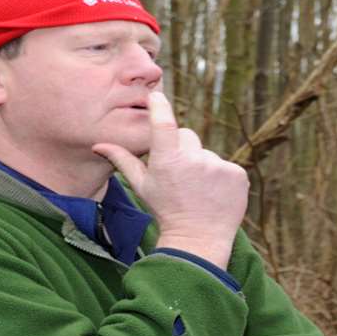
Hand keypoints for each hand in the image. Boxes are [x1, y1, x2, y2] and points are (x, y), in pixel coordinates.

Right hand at [93, 88, 247, 266]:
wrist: (198, 240)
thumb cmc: (166, 211)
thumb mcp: (142, 186)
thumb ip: (123, 161)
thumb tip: (99, 144)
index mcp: (167, 160)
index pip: (163, 121)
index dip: (159, 105)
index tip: (156, 95)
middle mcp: (194, 159)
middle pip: (187, 136)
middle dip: (182, 150)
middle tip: (181, 176)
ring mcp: (218, 166)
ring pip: (207, 154)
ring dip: (203, 166)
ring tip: (198, 191)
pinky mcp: (237, 174)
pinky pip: (226, 167)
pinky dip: (222, 178)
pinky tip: (214, 195)